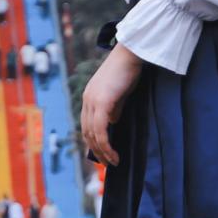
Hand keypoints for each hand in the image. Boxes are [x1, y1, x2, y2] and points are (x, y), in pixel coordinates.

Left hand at [81, 44, 144, 166]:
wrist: (130, 54)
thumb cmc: (128, 70)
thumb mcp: (119, 93)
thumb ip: (113, 107)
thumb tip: (112, 122)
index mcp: (89, 97)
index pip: (87, 125)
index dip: (93, 141)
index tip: (102, 154)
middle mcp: (87, 100)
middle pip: (87, 132)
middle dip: (96, 150)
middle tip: (107, 163)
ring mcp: (92, 101)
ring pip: (93, 134)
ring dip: (102, 151)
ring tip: (113, 162)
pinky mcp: (101, 102)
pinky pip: (100, 130)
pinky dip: (105, 145)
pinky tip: (113, 153)